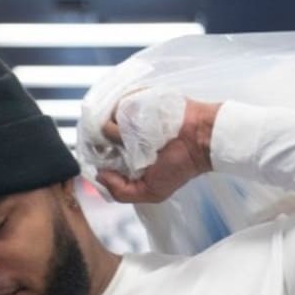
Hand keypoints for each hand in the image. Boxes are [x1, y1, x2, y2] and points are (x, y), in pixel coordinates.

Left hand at [98, 98, 219, 204]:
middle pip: (96, 141)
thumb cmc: (179, 166)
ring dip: (119, 132)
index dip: (99, 163)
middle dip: (104, 148)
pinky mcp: (134, 102)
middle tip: (126, 151)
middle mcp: (123, 139)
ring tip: (142, 137)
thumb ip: (122, 192)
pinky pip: (117, 106)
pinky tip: (143, 124)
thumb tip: (99, 175)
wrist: (198, 138)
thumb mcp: (151, 192)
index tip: (108, 165)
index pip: (99, 160)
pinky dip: (126, 114)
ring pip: (105, 123)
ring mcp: (127, 119)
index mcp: (126, 160)